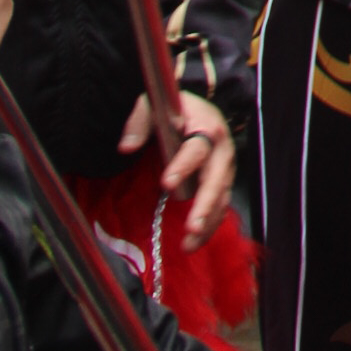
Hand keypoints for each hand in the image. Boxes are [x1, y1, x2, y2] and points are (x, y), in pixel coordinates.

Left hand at [118, 88, 235, 251]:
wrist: (194, 109)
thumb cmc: (172, 108)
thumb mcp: (152, 105)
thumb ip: (138, 123)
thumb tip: (126, 147)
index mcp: (205, 125)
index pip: (196, 148)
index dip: (183, 166)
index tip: (166, 184)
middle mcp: (221, 148)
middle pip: (216, 178)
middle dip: (205, 204)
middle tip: (191, 227)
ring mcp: (224, 167)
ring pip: (221, 196)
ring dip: (208, 222)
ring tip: (189, 245)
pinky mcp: (222, 181)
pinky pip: (220, 205)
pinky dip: (210, 225)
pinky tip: (195, 242)